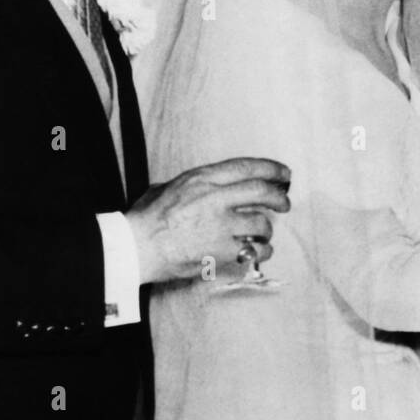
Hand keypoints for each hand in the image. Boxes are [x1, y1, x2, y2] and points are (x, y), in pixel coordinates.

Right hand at [126, 157, 291, 283]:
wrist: (135, 248)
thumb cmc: (147, 219)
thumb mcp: (169, 186)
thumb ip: (196, 183)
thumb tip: (213, 184)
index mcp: (202, 179)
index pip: (247, 167)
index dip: (271, 169)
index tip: (284, 173)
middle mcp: (215, 198)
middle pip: (262, 192)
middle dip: (280, 197)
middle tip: (285, 203)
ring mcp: (219, 225)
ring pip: (261, 223)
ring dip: (267, 230)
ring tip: (264, 234)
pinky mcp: (220, 250)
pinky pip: (253, 251)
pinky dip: (261, 252)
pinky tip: (258, 252)